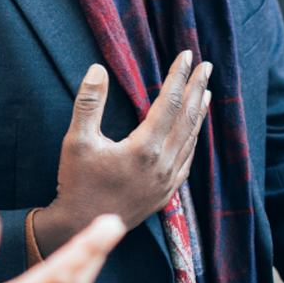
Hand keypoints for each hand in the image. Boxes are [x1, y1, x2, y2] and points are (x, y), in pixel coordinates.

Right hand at [33, 52, 210, 255]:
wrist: (83, 227)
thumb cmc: (77, 183)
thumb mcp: (76, 141)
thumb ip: (88, 103)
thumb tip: (97, 69)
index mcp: (144, 148)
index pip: (169, 102)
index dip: (179, 76)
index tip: (186, 55)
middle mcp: (162, 164)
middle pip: (187, 118)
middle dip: (197, 89)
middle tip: (206, 66)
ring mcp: (167, 181)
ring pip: (191, 139)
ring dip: (199, 113)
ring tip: (205, 92)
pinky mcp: (166, 193)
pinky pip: (188, 160)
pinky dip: (193, 139)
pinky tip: (193, 131)